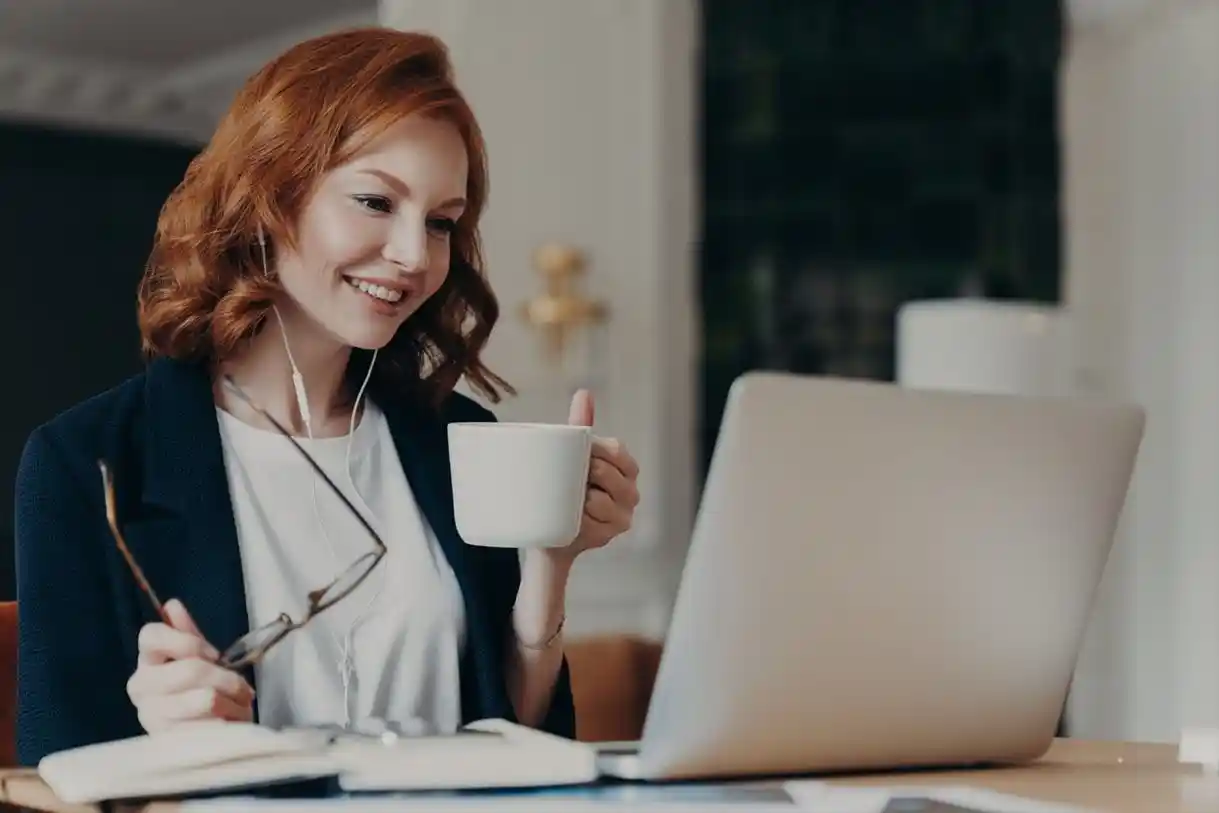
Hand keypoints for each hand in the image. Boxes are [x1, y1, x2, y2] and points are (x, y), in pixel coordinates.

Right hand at [126, 599, 254, 732]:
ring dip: (232, 702)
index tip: (214, 655)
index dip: (188, 642)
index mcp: (147, 662)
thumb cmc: (204, 692)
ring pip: (206, 698)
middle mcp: (140, 688)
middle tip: (242, 688)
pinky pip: (210, 725)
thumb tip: (172, 605)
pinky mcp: (169, 743)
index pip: (151, 635)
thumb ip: (188, 635)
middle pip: (190, 668)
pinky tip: (228, 725)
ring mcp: (151, 716)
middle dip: (227, 678)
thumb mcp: (201, 661)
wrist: (206, 740)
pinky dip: (228, 723)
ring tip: (237, 707)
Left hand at [559, 389, 639, 559]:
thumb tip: (584, 393)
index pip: (616, 451)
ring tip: (567, 499)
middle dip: (584, 472)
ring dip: (580, 498)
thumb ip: (580, 428)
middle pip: (607, 473)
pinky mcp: (608, 536)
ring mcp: (621, 516)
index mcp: (625, 468)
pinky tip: (572, 520)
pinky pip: (592, 524)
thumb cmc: (566, 490)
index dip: (594, 450)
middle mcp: (630, 492)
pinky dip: (579, 520)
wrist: (551, 535)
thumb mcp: (572, 458)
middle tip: (566, 476)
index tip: (576, 453)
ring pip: (599, 500)